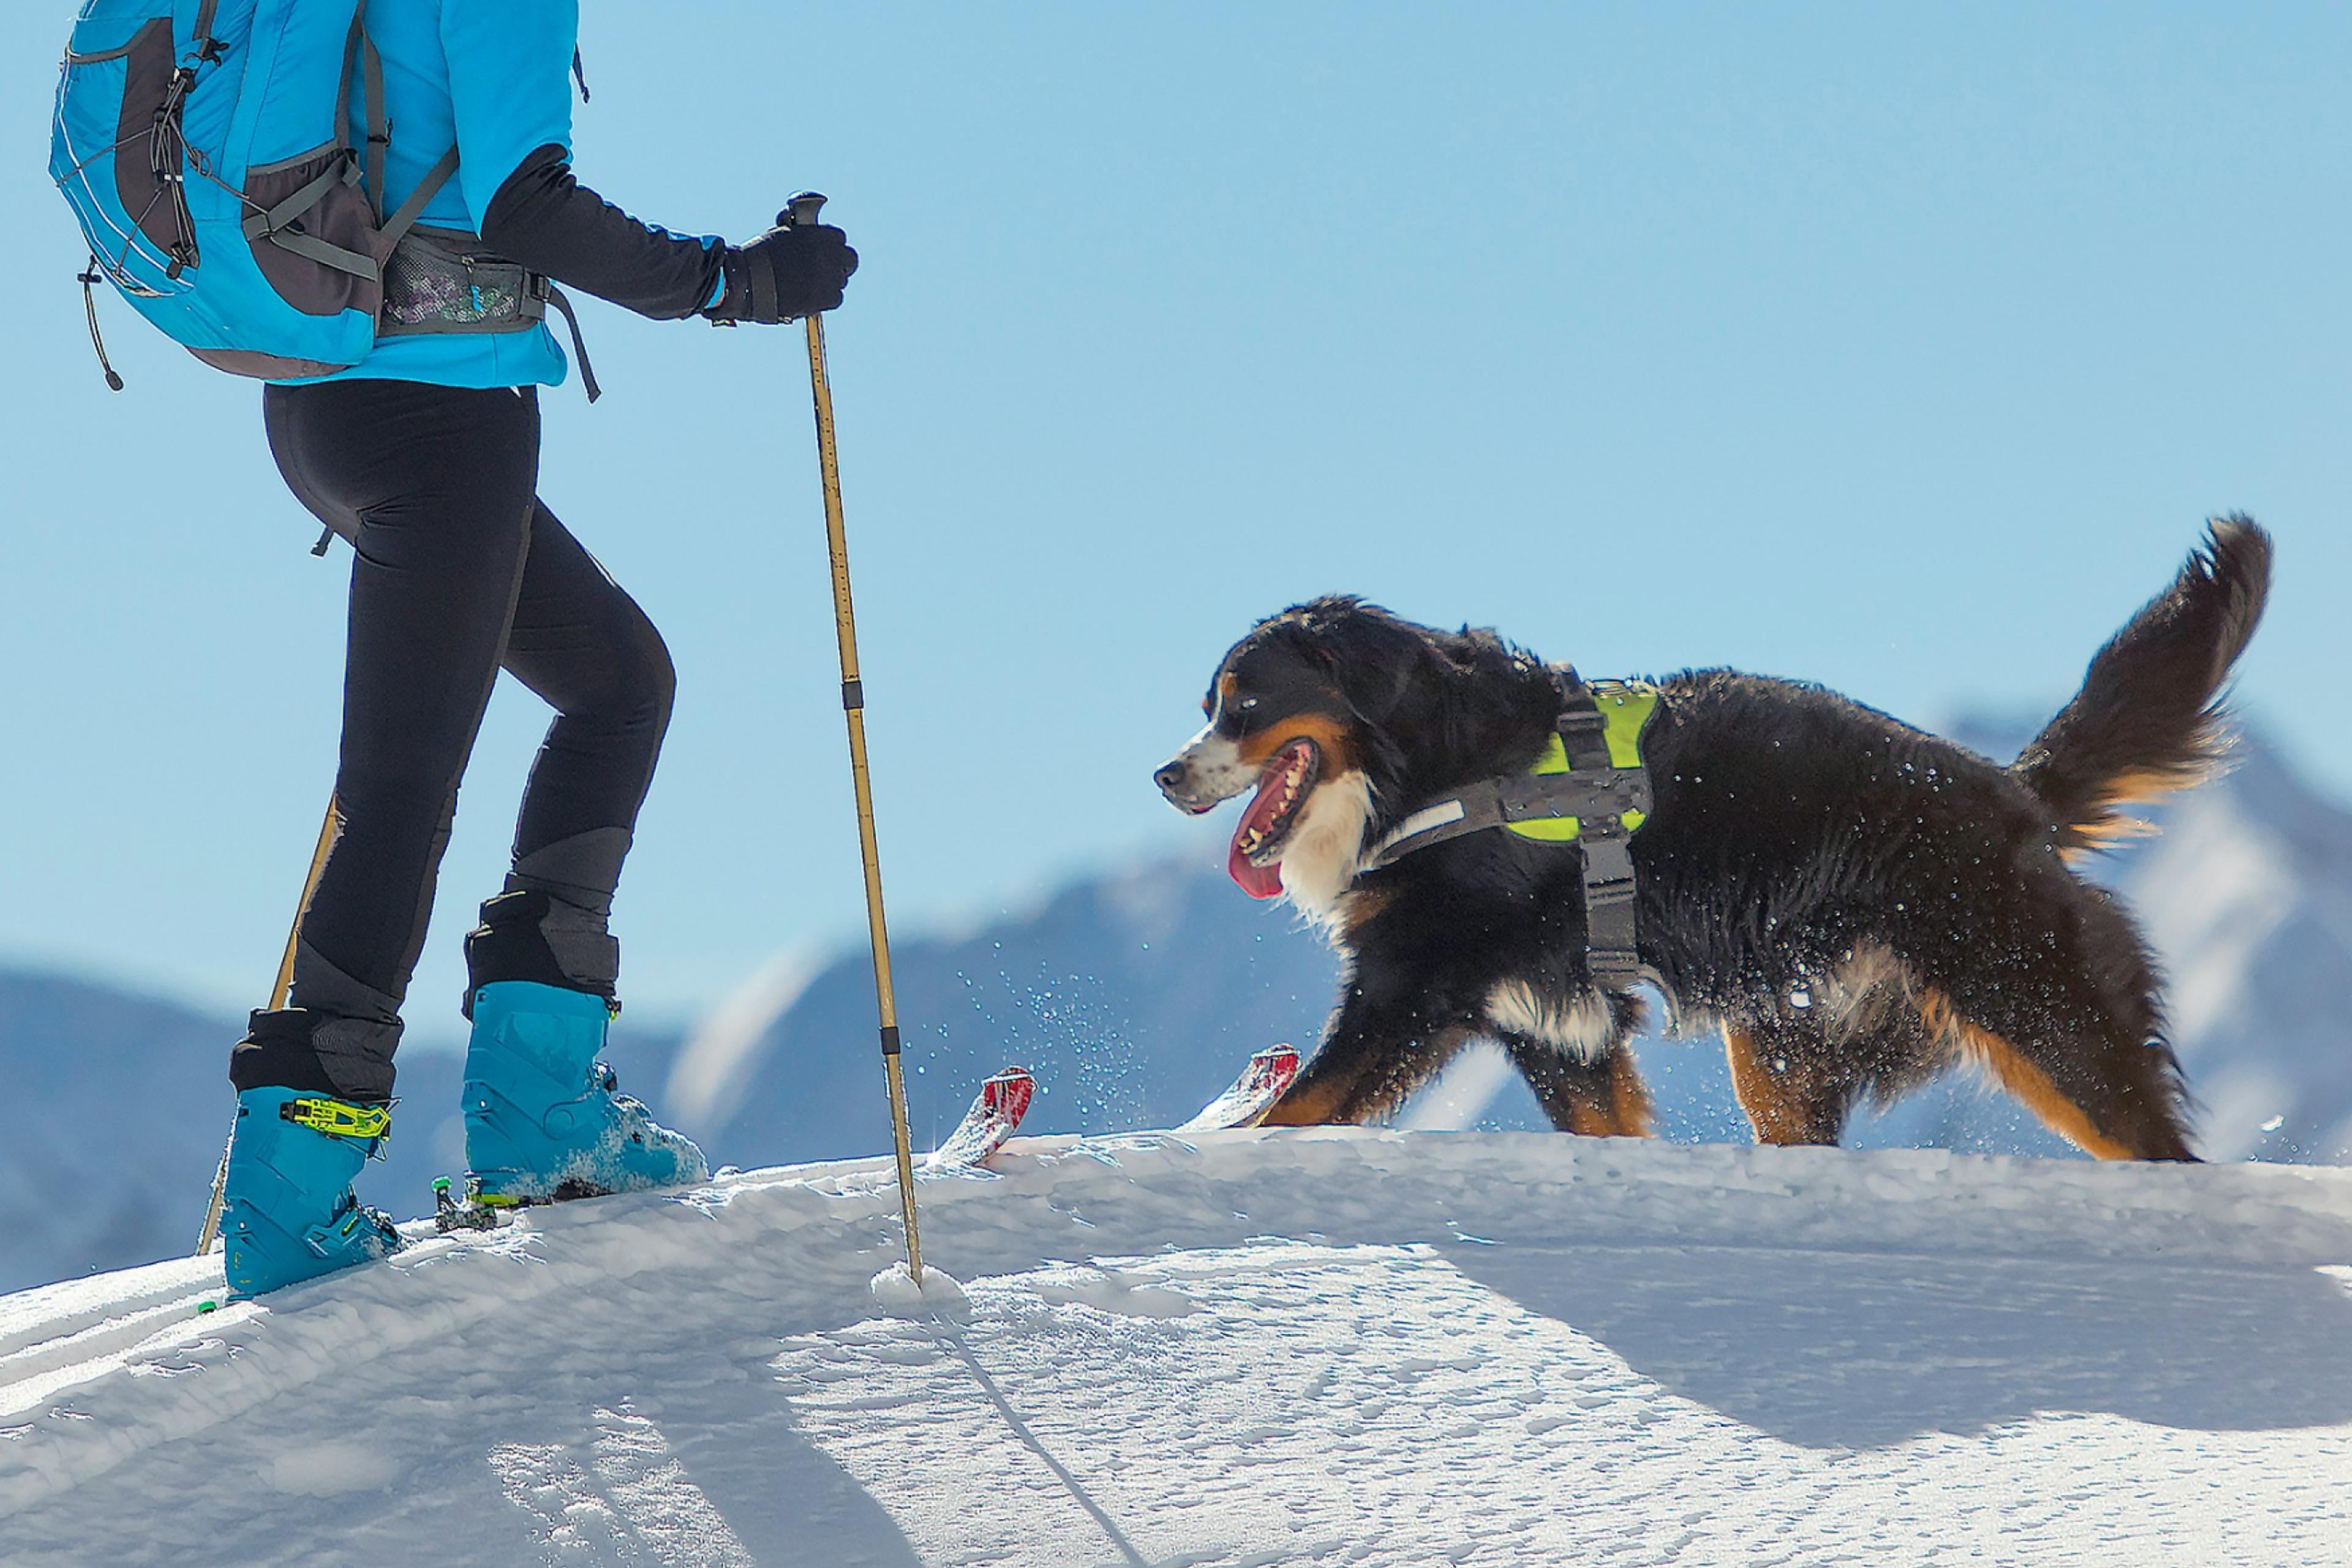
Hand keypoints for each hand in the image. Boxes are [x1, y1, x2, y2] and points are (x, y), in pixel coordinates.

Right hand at [706, 215, 856, 323]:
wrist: (748, 281)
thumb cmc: (758, 257)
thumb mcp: (783, 235)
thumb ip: (803, 236)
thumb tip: (813, 239)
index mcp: (817, 234)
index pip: (839, 238)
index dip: (831, 246)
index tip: (824, 252)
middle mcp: (829, 254)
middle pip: (850, 259)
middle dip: (840, 263)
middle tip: (827, 270)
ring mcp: (830, 276)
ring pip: (841, 280)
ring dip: (830, 282)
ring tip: (808, 286)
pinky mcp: (828, 297)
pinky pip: (836, 298)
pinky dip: (826, 299)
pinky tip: (808, 298)